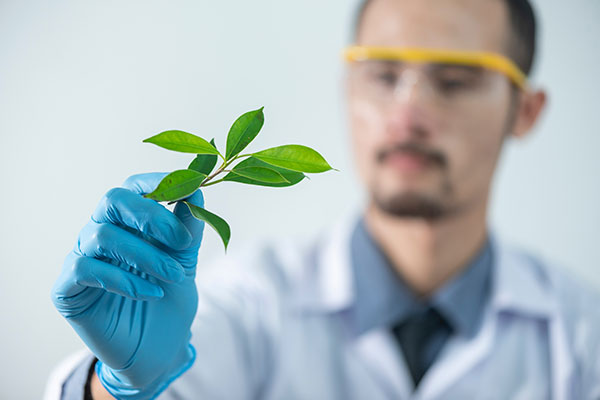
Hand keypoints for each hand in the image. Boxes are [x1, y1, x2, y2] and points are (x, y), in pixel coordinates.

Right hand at [52, 173, 204, 398]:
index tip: (188, 190)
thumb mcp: (185, 260)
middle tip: (181, 240)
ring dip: (147, 256)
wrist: (159, 348)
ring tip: (174, 277)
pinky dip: (123, 280)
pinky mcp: (67, 289)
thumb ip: (188, 227)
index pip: (133, 187)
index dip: (157, 182)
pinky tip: (149, 293)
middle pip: (112, 200)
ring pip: (104, 236)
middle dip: (150, 215)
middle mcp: (101, 233)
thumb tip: (197, 189)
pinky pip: (86, 269)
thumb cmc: (169, 299)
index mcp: (128, 222)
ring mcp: (82, 258)